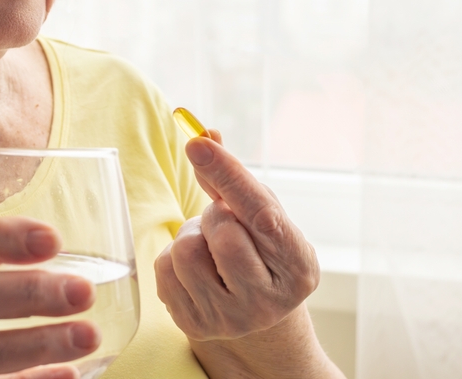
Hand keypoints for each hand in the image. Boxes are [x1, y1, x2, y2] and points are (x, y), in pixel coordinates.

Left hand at [155, 130, 319, 341]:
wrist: (254, 317)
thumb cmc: (259, 251)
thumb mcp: (261, 216)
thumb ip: (235, 180)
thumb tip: (204, 134)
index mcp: (298, 266)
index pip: (260, 213)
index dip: (229, 174)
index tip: (198, 143)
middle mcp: (268, 300)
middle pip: (220, 230)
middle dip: (215, 213)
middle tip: (225, 223)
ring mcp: (230, 318)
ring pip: (186, 250)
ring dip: (192, 235)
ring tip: (209, 247)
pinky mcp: (194, 326)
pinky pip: (163, 269)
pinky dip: (173, 257)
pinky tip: (196, 268)